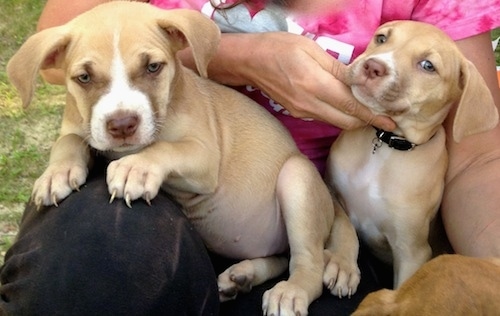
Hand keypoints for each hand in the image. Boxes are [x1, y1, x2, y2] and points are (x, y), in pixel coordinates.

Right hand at [206, 32, 395, 130]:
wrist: (248, 62)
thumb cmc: (278, 48)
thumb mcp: (311, 49)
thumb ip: (337, 68)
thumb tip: (361, 80)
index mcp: (315, 84)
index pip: (351, 106)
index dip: (373, 115)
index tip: (391, 121)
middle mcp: (309, 104)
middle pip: (347, 121)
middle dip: (367, 120)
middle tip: (385, 113)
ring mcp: (302, 111)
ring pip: (336, 122)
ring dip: (354, 118)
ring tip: (369, 108)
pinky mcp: (297, 113)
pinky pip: (324, 118)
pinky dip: (339, 115)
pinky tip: (346, 104)